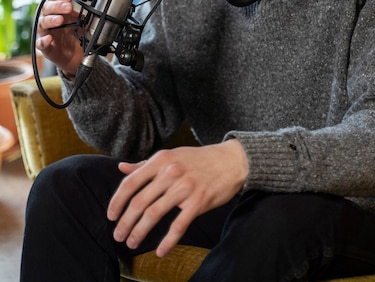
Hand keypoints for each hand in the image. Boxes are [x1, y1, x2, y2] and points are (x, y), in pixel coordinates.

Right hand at [36, 0, 83, 78]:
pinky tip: (49, 38)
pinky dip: (43, 41)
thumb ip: (81, 12)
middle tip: (68, 7)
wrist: (78, 56)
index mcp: (58, 11)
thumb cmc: (76, 35)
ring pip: (42, 23)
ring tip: (60, 20)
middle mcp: (50, 20)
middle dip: (57, 6)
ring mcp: (47, 34)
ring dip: (51, 20)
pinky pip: (40, 44)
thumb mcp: (81, 21)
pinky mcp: (47, 48)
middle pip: (47, 8)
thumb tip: (87, 4)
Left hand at [107, 139, 248, 255]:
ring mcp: (185, 187)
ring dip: (139, 232)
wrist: (231, 161)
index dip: (117, 201)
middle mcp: (170, 172)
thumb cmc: (198, 160)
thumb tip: (121, 168)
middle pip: (139, 201)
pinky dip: (167, 241)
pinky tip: (160, 251)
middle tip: (118, 235)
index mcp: (161, 160)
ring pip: (154, 214)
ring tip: (132, 242)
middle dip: (125, 222)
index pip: (131, 182)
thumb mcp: (171, 156)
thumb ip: (145, 164)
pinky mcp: (198, 201)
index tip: (110, 216)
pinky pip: (178, 225)